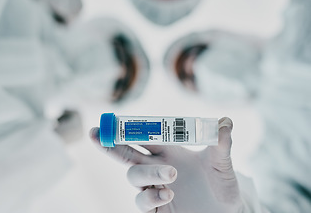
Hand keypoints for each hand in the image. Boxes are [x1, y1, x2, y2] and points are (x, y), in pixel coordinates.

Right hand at [90, 117, 244, 212]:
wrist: (227, 210)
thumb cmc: (222, 184)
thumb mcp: (222, 163)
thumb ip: (221, 144)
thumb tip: (225, 121)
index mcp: (169, 151)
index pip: (142, 136)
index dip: (126, 128)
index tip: (110, 120)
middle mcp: (157, 168)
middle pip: (126, 155)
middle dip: (110, 145)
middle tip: (96, 135)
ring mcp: (155, 189)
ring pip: (134, 177)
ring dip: (147, 173)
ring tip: (171, 175)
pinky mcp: (157, 209)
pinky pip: (143, 203)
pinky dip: (151, 197)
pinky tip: (168, 195)